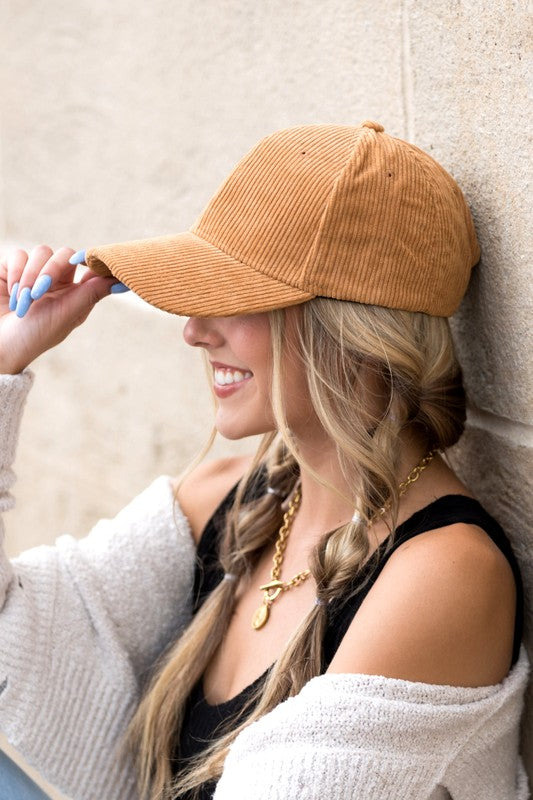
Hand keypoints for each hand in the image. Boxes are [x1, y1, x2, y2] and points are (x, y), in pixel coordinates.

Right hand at [0, 245, 120, 373]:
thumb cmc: (34, 335)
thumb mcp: (65, 315)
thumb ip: (91, 294)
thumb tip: (123, 282)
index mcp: (75, 293)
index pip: (89, 266)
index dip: (90, 260)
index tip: (84, 262)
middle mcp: (57, 281)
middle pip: (65, 254)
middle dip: (51, 270)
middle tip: (39, 293)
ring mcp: (34, 273)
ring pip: (41, 252)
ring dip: (31, 276)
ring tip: (24, 302)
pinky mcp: (12, 269)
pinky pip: (19, 255)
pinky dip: (16, 273)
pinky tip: (13, 293)